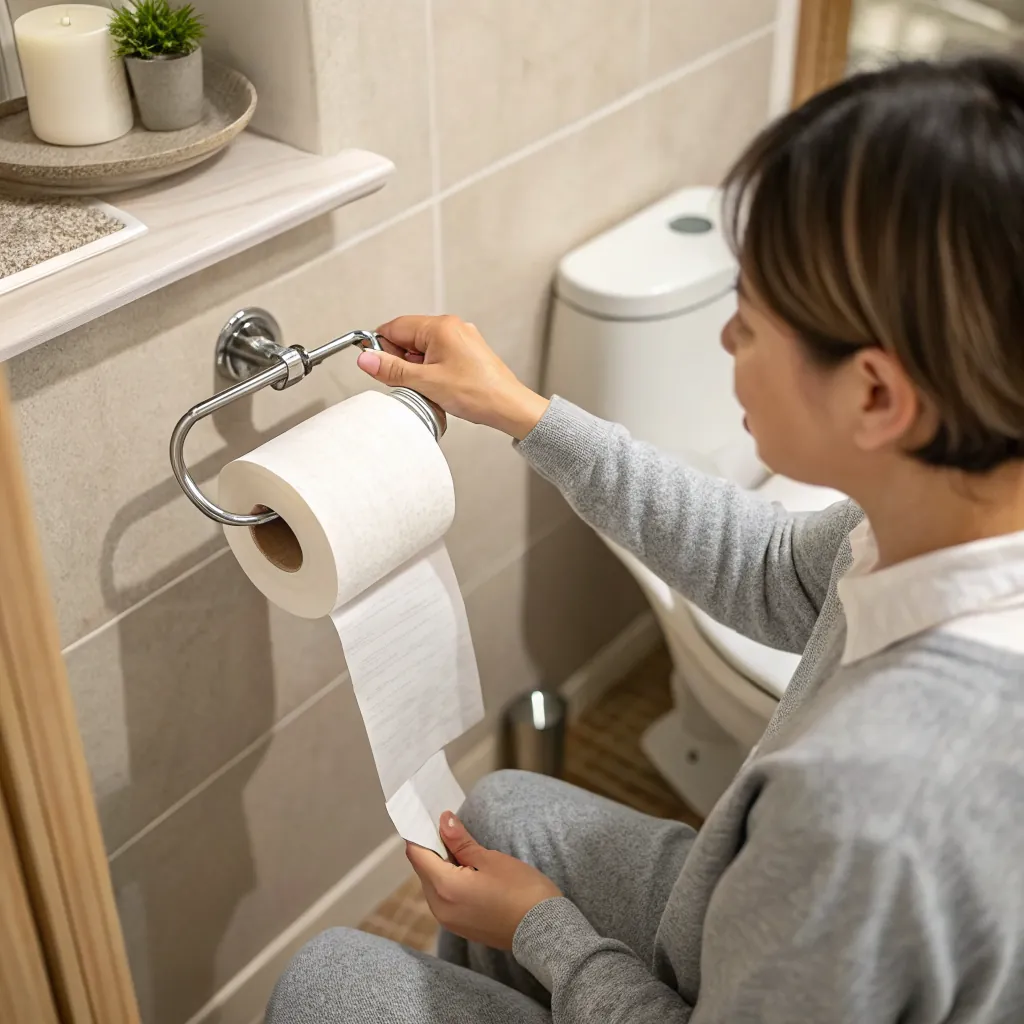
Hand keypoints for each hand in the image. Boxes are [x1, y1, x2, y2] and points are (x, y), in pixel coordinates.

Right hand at [356, 315, 549, 439]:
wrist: (509, 407)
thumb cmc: (479, 393)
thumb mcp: (427, 383)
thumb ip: (392, 370)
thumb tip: (366, 359)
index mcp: (440, 327)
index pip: (395, 326)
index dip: (380, 346)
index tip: (375, 364)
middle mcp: (452, 327)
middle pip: (408, 337)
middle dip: (400, 361)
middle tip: (405, 382)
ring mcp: (461, 339)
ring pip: (422, 350)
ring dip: (416, 369)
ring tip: (427, 388)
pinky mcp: (466, 353)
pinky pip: (437, 357)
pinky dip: (430, 372)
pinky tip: (437, 388)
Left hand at [406, 811, 561, 948]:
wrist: (545, 932)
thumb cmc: (522, 891)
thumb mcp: (491, 859)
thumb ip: (461, 841)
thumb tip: (444, 821)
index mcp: (445, 888)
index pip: (417, 855)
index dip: (419, 833)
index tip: (428, 816)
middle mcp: (439, 908)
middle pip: (424, 870)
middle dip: (431, 847)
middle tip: (447, 826)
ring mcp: (449, 921)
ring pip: (433, 884)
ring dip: (441, 865)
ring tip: (460, 846)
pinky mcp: (460, 926)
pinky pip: (444, 898)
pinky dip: (448, 880)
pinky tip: (466, 869)